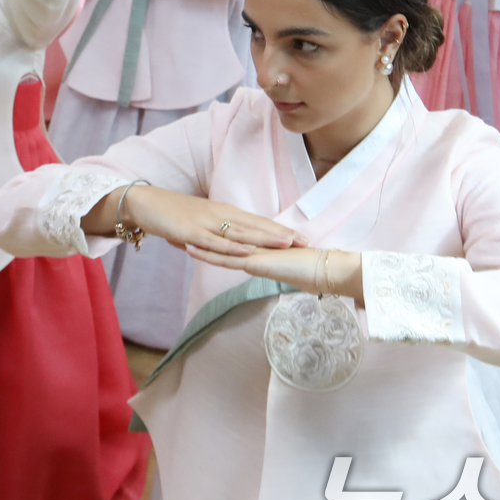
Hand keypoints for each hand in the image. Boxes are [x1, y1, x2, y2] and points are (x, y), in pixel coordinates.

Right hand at [86, 184, 305, 256]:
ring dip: (265, 239)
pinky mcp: (192, 232)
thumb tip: (228, 247)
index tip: (303, 236)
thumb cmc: (171, 214)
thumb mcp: (199, 224)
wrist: (144, 204)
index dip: (280, 229)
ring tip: (288, 244)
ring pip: (241, 233)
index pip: (257, 222)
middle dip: (282, 234)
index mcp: (224, 213)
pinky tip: (249, 251)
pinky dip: (234, 248)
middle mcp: (220, 215)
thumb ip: (216, 235)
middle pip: (256, 226)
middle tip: (306, 241)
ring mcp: (206, 224)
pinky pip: (216, 242)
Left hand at [186, 245, 363, 302]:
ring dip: (196, 243)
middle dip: (198, 234)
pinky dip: (207, 254)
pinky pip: (226, 258)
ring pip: (218, 246)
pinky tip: (190, 250)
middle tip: (174, 229)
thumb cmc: (312, 269)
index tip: (192, 230)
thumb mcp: (286, 266)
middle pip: (220, 238)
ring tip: (173, 237)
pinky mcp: (254, 261)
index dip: (212, 234)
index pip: (231, 239)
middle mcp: (253, 246)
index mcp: (259, 247)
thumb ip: (275, 264)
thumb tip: (267, 266)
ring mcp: (252, 252)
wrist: (327, 270)